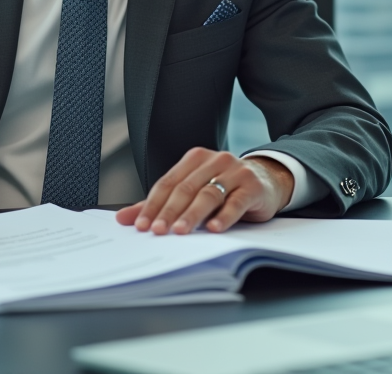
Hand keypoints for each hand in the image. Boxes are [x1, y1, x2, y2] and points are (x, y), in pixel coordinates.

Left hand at [115, 148, 292, 234]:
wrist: (267, 181)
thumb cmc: (225, 188)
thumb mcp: (194, 191)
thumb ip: (160, 204)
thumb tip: (124, 218)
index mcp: (195, 159)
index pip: (168, 182)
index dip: (153, 204)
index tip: (141, 225)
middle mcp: (214, 160)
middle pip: (186, 188)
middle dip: (169, 211)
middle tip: (157, 231)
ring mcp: (235, 172)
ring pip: (208, 194)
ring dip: (192, 215)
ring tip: (180, 231)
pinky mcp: (252, 186)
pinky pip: (236, 202)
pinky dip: (224, 216)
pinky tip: (214, 229)